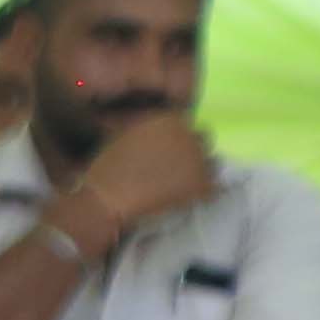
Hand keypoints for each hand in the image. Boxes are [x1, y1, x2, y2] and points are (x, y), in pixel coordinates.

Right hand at [63, 111, 214, 244]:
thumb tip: (156, 130)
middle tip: (175, 169)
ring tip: (183, 185)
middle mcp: (189, 134)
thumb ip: (145, 126)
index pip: (186, 125)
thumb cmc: (106, 167)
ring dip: (201, 171)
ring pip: (213, 163)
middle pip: (203, 140)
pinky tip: (186, 200)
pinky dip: (203, 194)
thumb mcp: (121, 134)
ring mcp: (198, 159)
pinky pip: (213, 188)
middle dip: (192, 152)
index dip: (178, 139)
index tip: (166, 153)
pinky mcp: (202, 183)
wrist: (107, 197)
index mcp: (170, 119)